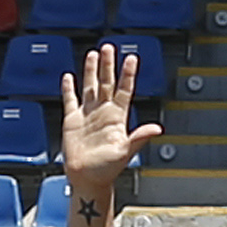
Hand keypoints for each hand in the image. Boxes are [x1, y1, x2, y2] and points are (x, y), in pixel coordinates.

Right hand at [61, 43, 163, 191]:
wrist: (86, 179)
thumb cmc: (107, 169)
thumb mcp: (125, 152)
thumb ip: (139, 138)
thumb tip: (157, 129)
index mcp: (117, 117)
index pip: (124, 89)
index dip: (127, 74)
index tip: (131, 58)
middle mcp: (103, 112)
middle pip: (106, 82)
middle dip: (109, 65)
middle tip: (110, 47)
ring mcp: (88, 115)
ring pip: (90, 87)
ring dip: (92, 71)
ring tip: (94, 54)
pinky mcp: (72, 121)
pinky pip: (70, 100)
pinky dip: (69, 88)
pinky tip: (69, 77)